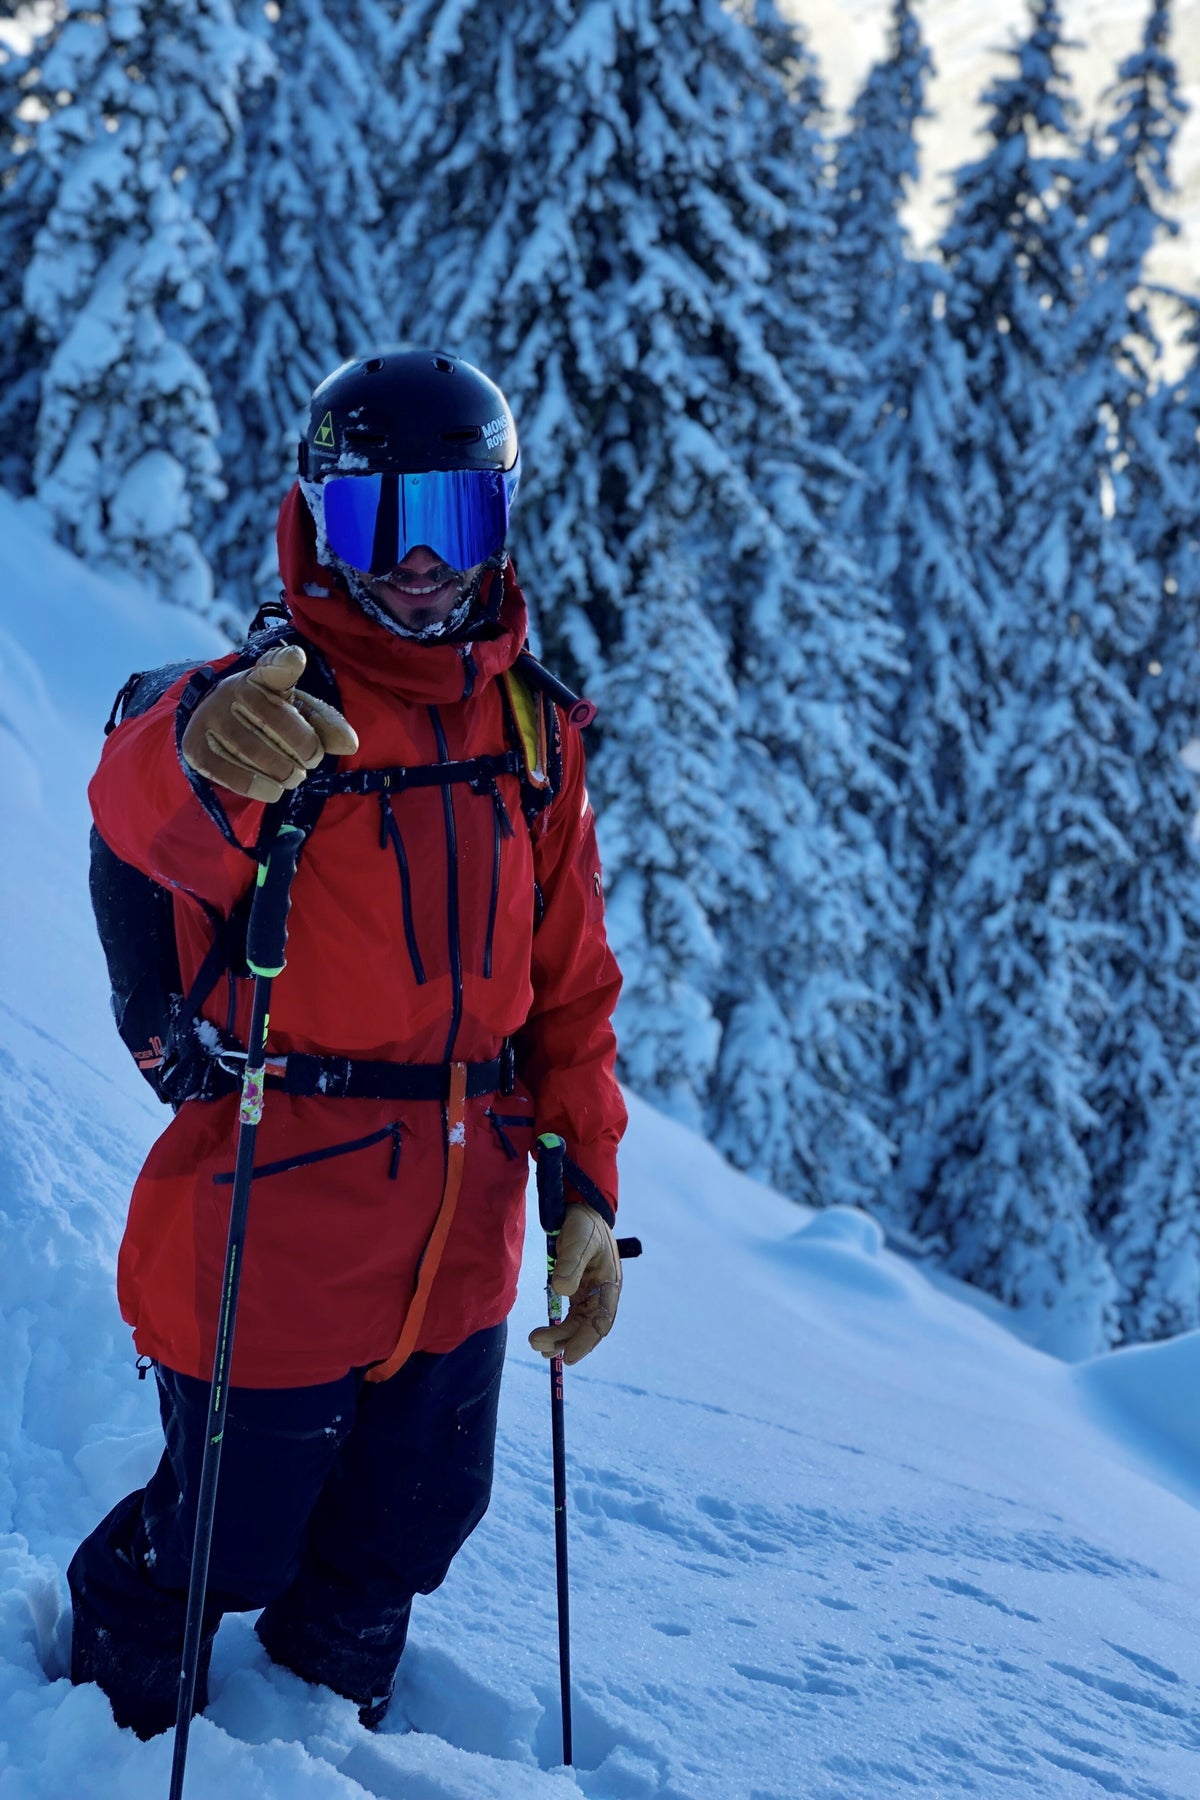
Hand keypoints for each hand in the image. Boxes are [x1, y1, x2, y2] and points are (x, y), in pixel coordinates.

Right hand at [181, 644, 357, 801]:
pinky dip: (255, 785)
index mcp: (262, 676)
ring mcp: (210, 717)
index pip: (275, 667)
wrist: (215, 728)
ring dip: (282, 770)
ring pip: (252, 749)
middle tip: (312, 761)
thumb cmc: (267, 719)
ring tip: (294, 778)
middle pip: (275, 720)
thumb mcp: (298, 715)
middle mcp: (232, 689)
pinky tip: (274, 790)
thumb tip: (350, 744)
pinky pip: (227, 771)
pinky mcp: (196, 746)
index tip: (295, 660)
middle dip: (303, 747)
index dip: (285, 663)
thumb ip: (325, 726)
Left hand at [529, 1204, 621, 1365]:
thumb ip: (571, 1265)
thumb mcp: (578, 1240)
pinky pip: (572, 1317)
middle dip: (566, 1341)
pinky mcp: (580, 1290)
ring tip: (538, 1346)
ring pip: (578, 1325)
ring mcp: (591, 1293)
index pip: (600, 1321)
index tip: (568, 1357)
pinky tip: (546, 1338)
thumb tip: (561, 1291)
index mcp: (609, 1284)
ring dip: (560, 1338)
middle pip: (587, 1327)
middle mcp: (603, 1293)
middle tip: (539, 1348)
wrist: (582, 1208)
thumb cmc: (583, 1224)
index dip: (585, 1341)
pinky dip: (560, 1329)